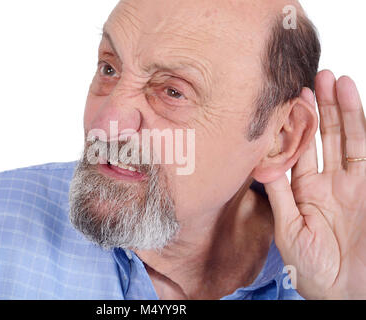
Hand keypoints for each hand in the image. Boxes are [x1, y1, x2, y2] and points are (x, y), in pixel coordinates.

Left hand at [264, 70, 365, 299]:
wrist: (345, 289)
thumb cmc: (312, 267)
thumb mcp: (288, 228)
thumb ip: (279, 194)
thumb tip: (263, 163)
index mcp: (302, 189)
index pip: (296, 149)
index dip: (293, 125)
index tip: (288, 99)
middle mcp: (326, 180)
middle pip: (322, 136)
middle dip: (318, 107)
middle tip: (313, 78)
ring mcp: (351, 182)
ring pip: (346, 137)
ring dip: (341, 109)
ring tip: (335, 81)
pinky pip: (364, 152)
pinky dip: (361, 128)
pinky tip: (355, 106)